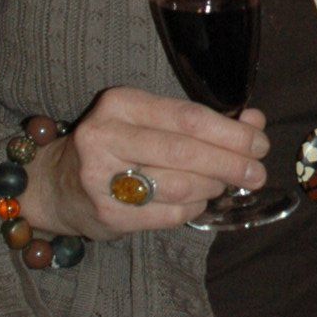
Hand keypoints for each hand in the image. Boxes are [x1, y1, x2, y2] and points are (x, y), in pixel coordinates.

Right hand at [22, 88, 268, 239]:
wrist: (57, 186)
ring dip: (213, 186)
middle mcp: (105, 136)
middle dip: (231, 163)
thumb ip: (201, 120)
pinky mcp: (108, 213)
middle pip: (186, 151)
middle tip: (257, 173)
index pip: (188, 117)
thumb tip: (256, 122)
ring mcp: (102, 177)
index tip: (259, 143)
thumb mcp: (152, 121)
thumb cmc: (116, 147)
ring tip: (223, 185)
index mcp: (120, 104)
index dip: (231, 133)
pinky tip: (197, 201)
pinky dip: (193, 207)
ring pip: (180, 184)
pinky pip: (169, 212)